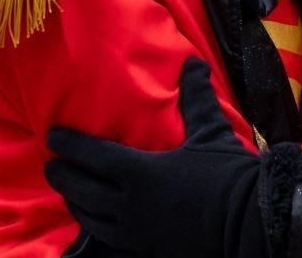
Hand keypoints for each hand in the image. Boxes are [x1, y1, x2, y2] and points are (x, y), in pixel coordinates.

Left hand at [46, 58, 291, 257]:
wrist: (250, 225)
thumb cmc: (228, 176)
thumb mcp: (211, 132)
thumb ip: (196, 97)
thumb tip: (192, 63)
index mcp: (141, 172)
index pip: (94, 156)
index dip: (70, 145)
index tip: (52, 136)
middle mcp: (130, 205)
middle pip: (84, 191)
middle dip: (64, 178)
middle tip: (50, 168)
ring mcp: (137, 234)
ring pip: (93, 221)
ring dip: (77, 206)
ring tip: (69, 198)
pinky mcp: (147, 252)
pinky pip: (111, 245)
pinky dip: (97, 235)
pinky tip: (96, 230)